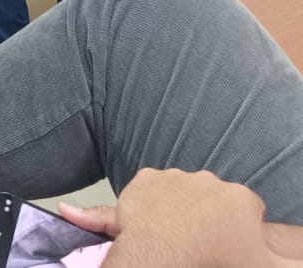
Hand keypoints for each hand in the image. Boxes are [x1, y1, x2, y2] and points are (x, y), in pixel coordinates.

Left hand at [86, 169, 278, 267]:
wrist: (161, 251)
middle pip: (215, 196)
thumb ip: (290, 264)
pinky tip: (154, 219)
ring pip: (183, 189)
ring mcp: (176, 176)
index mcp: (240, 198)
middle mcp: (209, 180)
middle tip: (204, 237)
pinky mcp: (147, 177)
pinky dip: (152, 199)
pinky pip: (152, 186)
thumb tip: (300, 261)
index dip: (243, 224)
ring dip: (181, 204)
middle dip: (212, 212)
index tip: (234, 239)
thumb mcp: (262, 265)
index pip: (249, 207)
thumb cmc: (214, 259)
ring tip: (176, 230)